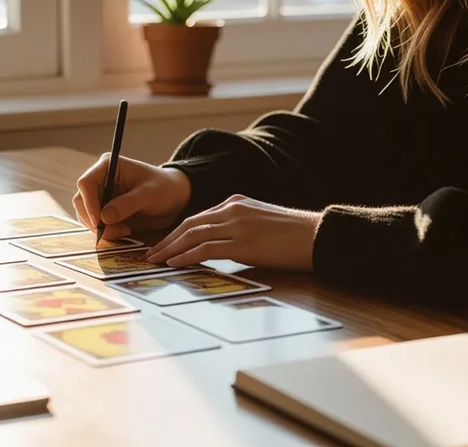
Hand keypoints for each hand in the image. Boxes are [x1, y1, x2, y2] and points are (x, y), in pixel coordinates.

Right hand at [72, 153, 191, 240]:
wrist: (174, 198)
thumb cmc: (164, 188)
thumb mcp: (148, 195)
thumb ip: (127, 204)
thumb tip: (103, 217)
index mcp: (107, 166)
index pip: (86, 183)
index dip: (89, 203)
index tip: (99, 222)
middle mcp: (100, 179)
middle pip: (82, 201)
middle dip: (94, 220)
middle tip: (115, 232)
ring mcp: (101, 196)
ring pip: (86, 215)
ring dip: (101, 228)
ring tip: (124, 231)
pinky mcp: (105, 210)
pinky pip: (95, 224)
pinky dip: (105, 232)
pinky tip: (123, 232)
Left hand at [146, 195, 320, 270]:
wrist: (316, 235)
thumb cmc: (294, 234)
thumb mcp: (262, 221)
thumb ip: (240, 225)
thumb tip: (224, 242)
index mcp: (236, 202)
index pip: (199, 217)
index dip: (178, 231)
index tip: (165, 243)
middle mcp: (232, 210)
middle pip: (190, 224)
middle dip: (168, 239)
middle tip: (151, 253)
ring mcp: (237, 225)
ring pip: (193, 235)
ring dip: (171, 248)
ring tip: (156, 260)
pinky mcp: (242, 243)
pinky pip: (206, 249)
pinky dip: (186, 256)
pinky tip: (174, 264)